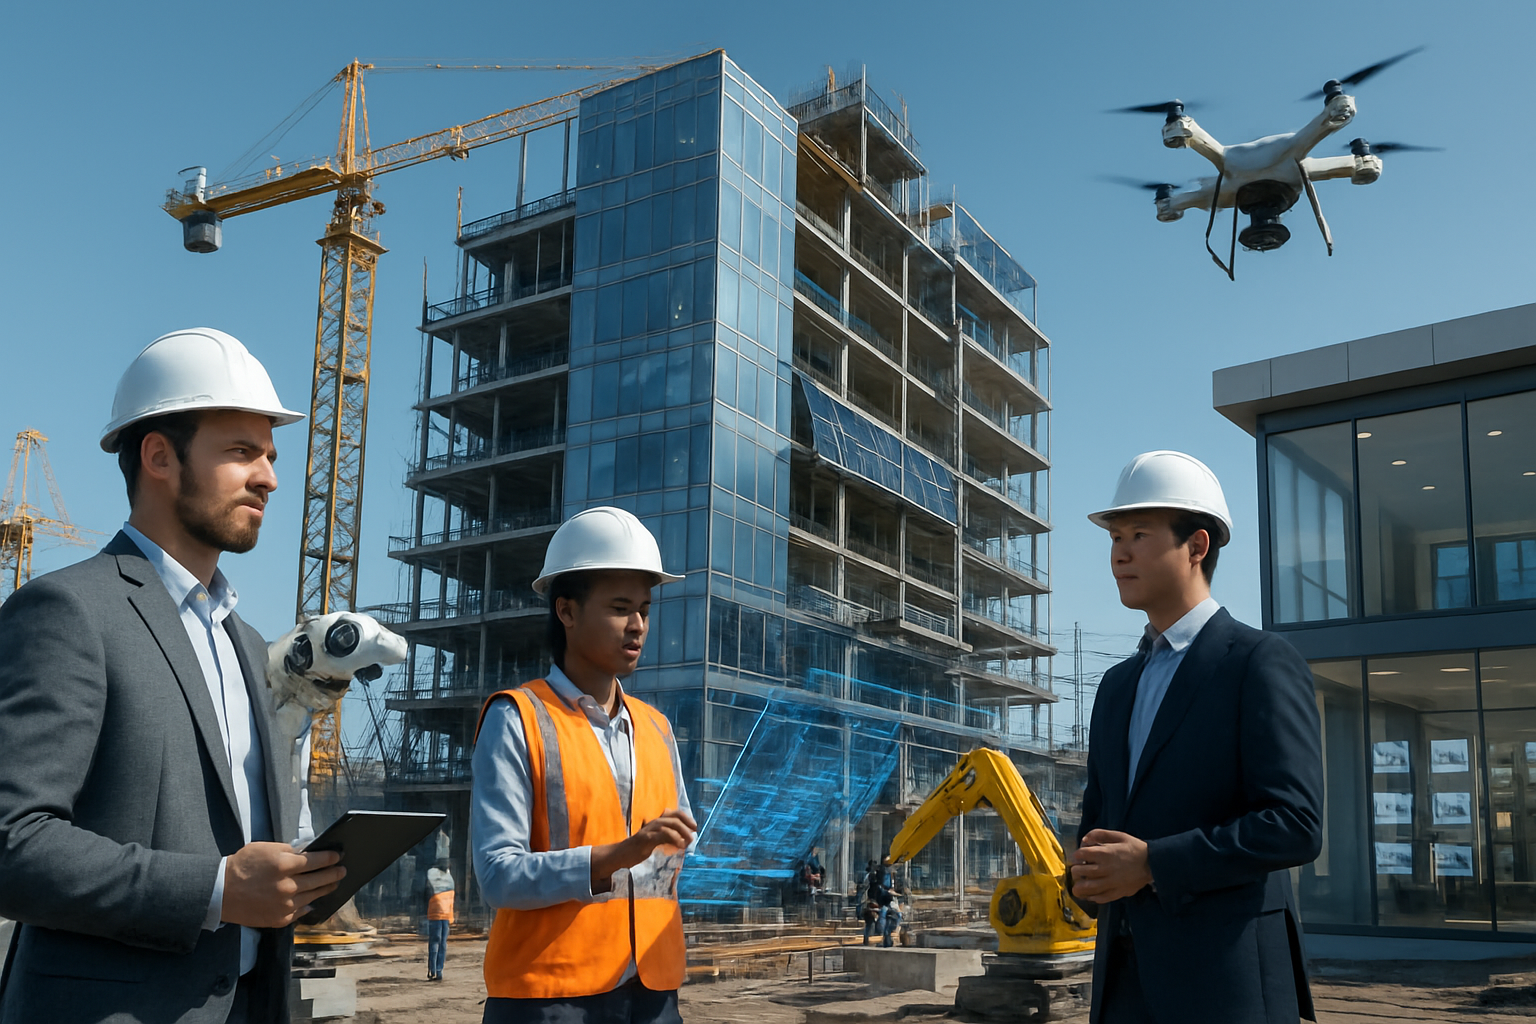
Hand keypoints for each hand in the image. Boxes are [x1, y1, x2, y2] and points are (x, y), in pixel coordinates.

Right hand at [221, 842, 345, 927]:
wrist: (221, 892)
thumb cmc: (242, 866)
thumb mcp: (265, 849)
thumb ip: (288, 851)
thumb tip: (308, 853)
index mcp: (283, 865)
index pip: (316, 861)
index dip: (330, 858)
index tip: (338, 856)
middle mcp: (286, 886)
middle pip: (320, 879)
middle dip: (334, 873)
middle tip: (343, 870)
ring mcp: (284, 904)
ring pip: (314, 896)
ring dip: (326, 889)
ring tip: (333, 883)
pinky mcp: (280, 918)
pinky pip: (301, 911)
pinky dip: (309, 904)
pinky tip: (314, 900)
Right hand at [591, 808, 696, 888]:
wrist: (619, 855)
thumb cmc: (637, 849)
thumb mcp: (654, 840)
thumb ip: (665, 836)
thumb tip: (680, 838)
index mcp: (656, 822)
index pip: (675, 813)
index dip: (686, 818)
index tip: (695, 827)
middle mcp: (653, 823)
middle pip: (674, 818)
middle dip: (686, 827)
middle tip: (692, 838)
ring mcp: (649, 830)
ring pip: (669, 825)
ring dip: (682, 833)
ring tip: (687, 844)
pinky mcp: (645, 839)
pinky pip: (662, 835)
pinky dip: (673, 839)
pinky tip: (679, 846)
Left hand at [1069, 829, 1152, 903]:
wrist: (1153, 863)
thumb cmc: (1134, 848)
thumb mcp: (1118, 835)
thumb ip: (1100, 834)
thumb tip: (1084, 840)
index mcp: (1104, 853)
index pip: (1080, 855)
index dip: (1076, 855)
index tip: (1079, 857)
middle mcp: (1105, 869)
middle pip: (1080, 872)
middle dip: (1075, 870)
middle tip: (1078, 870)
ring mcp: (1110, 883)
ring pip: (1087, 888)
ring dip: (1078, 888)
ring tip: (1077, 886)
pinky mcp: (1117, 893)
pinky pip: (1100, 898)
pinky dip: (1092, 898)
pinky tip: (1089, 895)